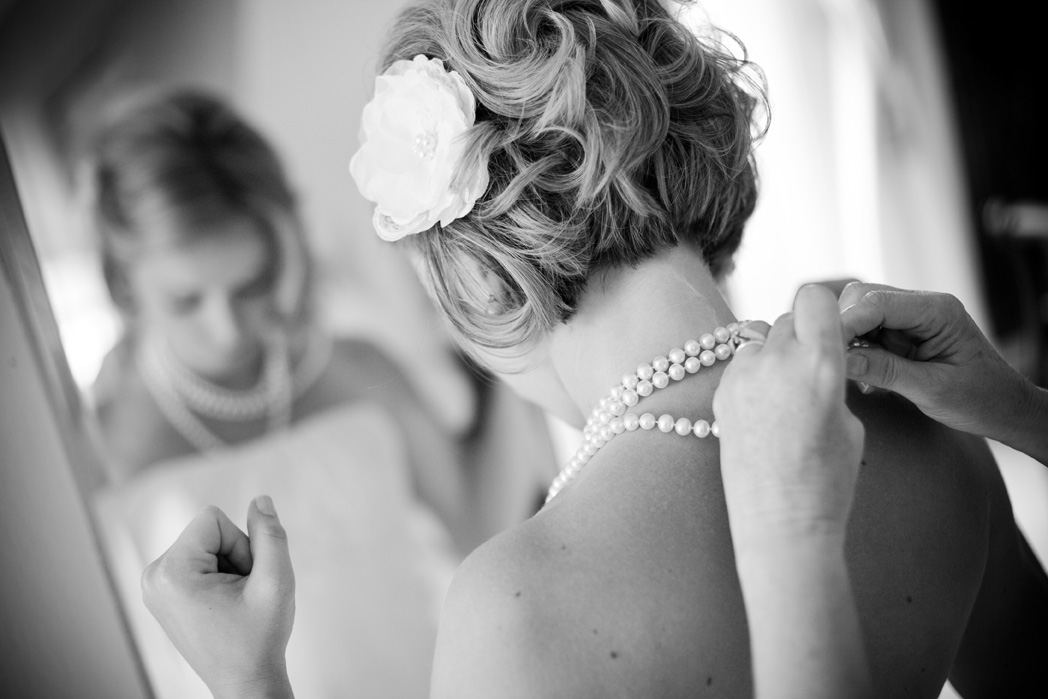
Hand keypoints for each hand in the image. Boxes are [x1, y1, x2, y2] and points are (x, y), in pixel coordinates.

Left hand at [141, 496, 295, 698]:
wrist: (246, 683)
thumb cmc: (258, 638)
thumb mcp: (276, 580)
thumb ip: (270, 534)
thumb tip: (261, 500)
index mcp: (171, 572)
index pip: (213, 518)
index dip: (241, 544)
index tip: (242, 581)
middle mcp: (153, 577)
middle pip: (208, 531)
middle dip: (234, 556)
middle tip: (240, 596)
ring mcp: (154, 587)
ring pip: (206, 545)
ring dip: (228, 568)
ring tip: (232, 604)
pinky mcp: (163, 593)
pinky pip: (198, 561)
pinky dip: (217, 577)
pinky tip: (222, 606)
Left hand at [714, 284, 864, 543]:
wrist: (781, 522)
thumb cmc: (828, 479)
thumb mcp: (849, 421)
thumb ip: (830, 379)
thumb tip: (814, 362)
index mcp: (820, 363)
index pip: (813, 297)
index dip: (823, 310)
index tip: (829, 331)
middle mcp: (777, 361)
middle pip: (787, 319)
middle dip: (801, 336)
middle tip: (809, 372)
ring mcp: (743, 376)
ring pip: (759, 339)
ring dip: (773, 354)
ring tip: (784, 395)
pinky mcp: (721, 394)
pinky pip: (740, 365)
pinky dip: (752, 376)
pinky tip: (762, 411)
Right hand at [839, 282, 1045, 459]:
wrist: (1005, 409)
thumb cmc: (982, 399)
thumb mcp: (932, 389)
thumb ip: (885, 371)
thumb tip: (841, 360)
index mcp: (937, 311)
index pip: (876, 303)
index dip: (844, 323)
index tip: (822, 350)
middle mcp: (922, 306)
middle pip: (862, 299)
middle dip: (841, 328)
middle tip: (833, 362)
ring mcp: (911, 318)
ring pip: (859, 314)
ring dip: (847, 341)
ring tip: (849, 372)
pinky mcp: (902, 333)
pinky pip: (867, 332)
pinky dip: (857, 351)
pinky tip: (862, 376)